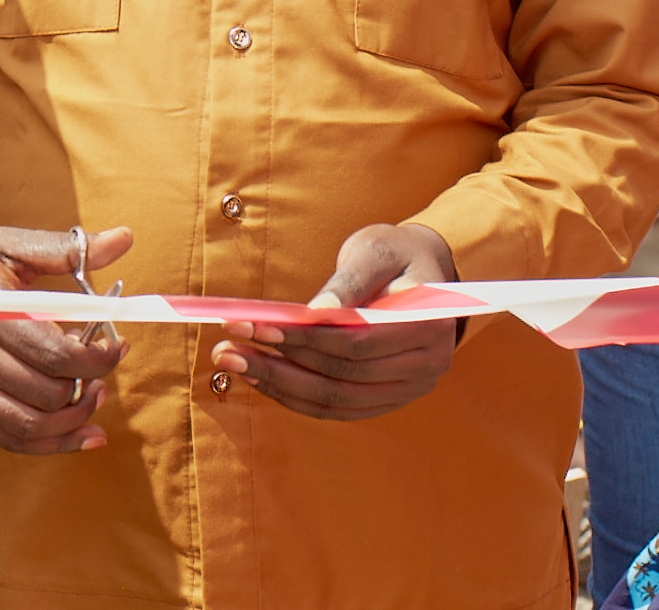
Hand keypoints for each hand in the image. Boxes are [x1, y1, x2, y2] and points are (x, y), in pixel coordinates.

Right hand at [0, 222, 131, 454]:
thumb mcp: (9, 242)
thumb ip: (66, 248)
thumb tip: (124, 238)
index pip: (55, 353)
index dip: (98, 357)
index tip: (118, 344)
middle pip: (45, 393)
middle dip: (89, 385)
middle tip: (104, 365)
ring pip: (27, 426)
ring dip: (72, 421)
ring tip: (93, 396)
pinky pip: (4, 439)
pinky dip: (47, 445)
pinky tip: (78, 434)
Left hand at [213, 223, 458, 421]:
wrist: (419, 274)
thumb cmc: (394, 255)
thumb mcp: (374, 251)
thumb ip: (349, 281)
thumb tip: (315, 313)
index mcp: (431, 326)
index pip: (358, 343)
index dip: (304, 339)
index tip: (255, 326)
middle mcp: (426, 367)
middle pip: (342, 378)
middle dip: (280, 364)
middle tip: (226, 347)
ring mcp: (407, 390)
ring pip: (335, 400)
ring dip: (278, 385)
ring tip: (232, 361)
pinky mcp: (385, 400)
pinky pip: (336, 408)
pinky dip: (294, 395)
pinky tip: (259, 376)